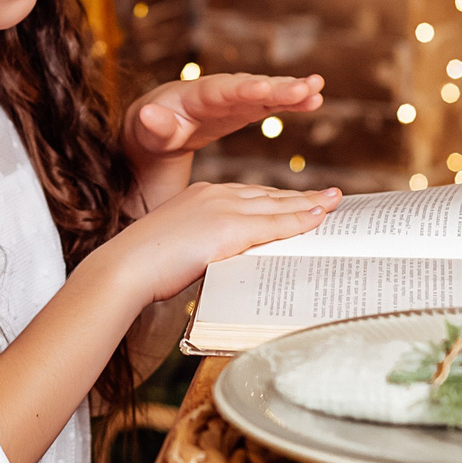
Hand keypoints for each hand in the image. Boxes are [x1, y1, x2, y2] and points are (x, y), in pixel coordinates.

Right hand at [93, 180, 342, 307]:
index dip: (277, 199)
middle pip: (269, 195)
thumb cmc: (144, 267)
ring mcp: (223, 207)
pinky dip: (300, 220)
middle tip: (331, 197)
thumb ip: (206, 248)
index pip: (249, 195)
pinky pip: (275, 223)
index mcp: (200, 196)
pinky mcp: (229, 227)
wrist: (126, 268)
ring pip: (277, 205)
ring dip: (310, 204)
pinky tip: (319, 218)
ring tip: (335, 203)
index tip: (299, 201)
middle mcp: (214, 194)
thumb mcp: (181, 249)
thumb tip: (224, 264)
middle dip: (301, 197)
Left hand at [123, 71, 326, 161]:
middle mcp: (221, 90)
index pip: (223, 90)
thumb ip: (153, 124)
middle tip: (307, 86)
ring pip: (267, 91)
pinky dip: (291, 101)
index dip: (243, 89)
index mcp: (197, 95)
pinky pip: (272, 103)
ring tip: (317, 89)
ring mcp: (236, 98)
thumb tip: (148, 114)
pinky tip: (314, 100)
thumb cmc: (152, 129)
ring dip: (292, 90)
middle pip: (253, 86)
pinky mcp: (246, 108)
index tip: (263, 88)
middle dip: (278, 87)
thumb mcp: (148, 130)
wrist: (159, 125)